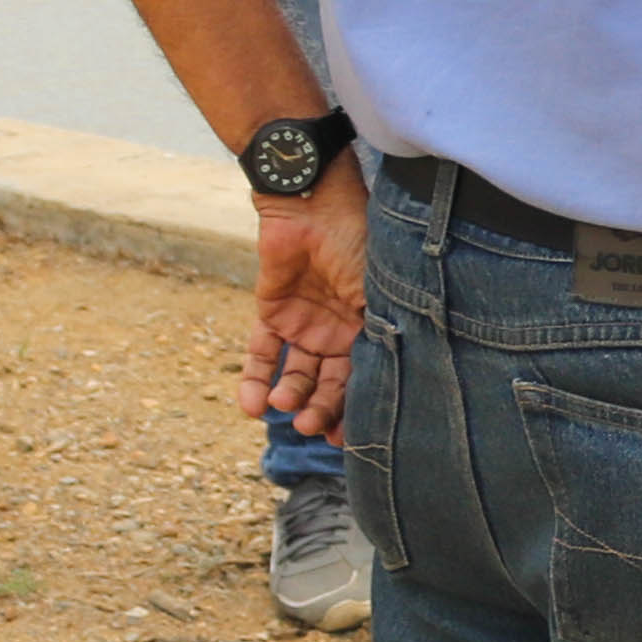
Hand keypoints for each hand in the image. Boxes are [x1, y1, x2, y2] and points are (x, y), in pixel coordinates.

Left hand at [240, 160, 362, 436]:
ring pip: (296, 375)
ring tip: (282, 405)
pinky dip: (254, 380)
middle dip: (319, 409)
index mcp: (372, 329)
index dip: (354, 411)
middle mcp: (340, 333)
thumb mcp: (376, 294)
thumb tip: (390, 387)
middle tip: (308, 427)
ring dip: (289, 395)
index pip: (363, 381)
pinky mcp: (273, 314)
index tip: (344, 439)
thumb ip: (380, 336)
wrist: (312, 203)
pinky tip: (251, 406)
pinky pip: (261, 354)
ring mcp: (306, 324)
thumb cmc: (357, 243)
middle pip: (329, 385)